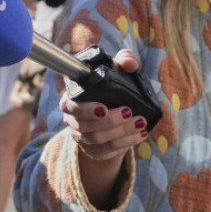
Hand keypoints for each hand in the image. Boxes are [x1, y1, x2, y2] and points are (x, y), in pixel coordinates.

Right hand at [60, 49, 147, 207]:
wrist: (112, 114)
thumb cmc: (112, 89)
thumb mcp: (118, 71)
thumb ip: (124, 60)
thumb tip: (128, 63)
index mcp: (72, 100)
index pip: (69, 106)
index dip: (85, 109)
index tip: (103, 108)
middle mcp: (73, 120)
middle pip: (84, 126)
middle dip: (110, 121)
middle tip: (129, 112)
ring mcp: (83, 137)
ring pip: (97, 139)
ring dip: (121, 132)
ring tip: (140, 122)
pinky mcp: (95, 151)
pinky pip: (108, 150)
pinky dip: (126, 142)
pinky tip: (141, 134)